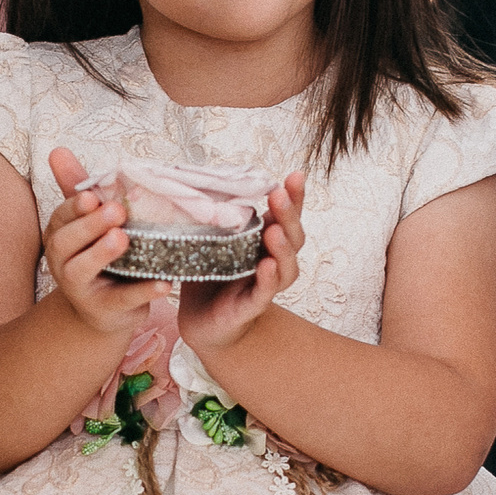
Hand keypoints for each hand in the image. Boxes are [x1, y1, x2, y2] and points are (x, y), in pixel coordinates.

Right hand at [43, 148, 165, 335]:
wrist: (105, 310)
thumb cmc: (100, 255)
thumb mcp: (90, 221)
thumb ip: (77, 188)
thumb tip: (57, 150)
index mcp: (60, 237)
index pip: (61, 218)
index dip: (74, 207)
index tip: (92, 196)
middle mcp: (63, 263)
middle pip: (64, 244)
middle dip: (88, 226)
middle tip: (115, 211)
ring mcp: (81, 290)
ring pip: (81, 271)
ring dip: (101, 254)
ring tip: (123, 239)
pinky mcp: (105, 310)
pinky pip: (122, 300)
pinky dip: (142, 292)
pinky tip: (163, 282)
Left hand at [177, 172, 305, 352]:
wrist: (201, 319)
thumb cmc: (209, 274)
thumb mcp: (210, 239)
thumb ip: (214, 216)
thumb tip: (199, 179)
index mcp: (264, 240)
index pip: (285, 216)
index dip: (295, 197)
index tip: (296, 175)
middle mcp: (272, 260)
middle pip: (293, 238)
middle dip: (289, 215)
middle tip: (279, 195)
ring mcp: (265, 284)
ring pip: (287, 267)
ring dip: (282, 248)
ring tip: (274, 231)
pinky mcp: (251, 306)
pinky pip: (264, 293)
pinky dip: (268, 279)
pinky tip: (266, 266)